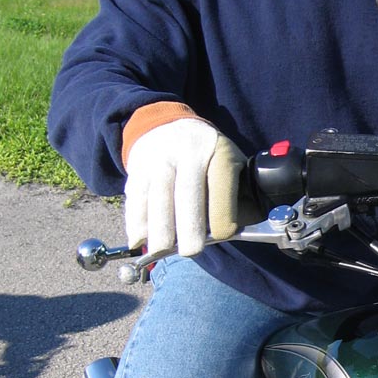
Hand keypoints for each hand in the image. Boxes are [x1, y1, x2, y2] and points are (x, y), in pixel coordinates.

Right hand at [124, 118, 248, 255]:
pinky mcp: (137, 168)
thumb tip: (239, 230)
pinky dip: (136, 223)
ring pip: (157, 199)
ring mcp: (158, 159)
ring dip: (158, 230)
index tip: (222, 235)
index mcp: (218, 152)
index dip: (222, 214)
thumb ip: (240, 194)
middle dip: (188, 228)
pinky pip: (136, 200)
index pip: (220, 188)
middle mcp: (187, 152)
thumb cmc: (208, 156)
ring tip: (162, 252)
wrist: (168, 125)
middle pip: (186, 195)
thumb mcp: (232, 163)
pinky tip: (140, 240)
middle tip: (191, 251)